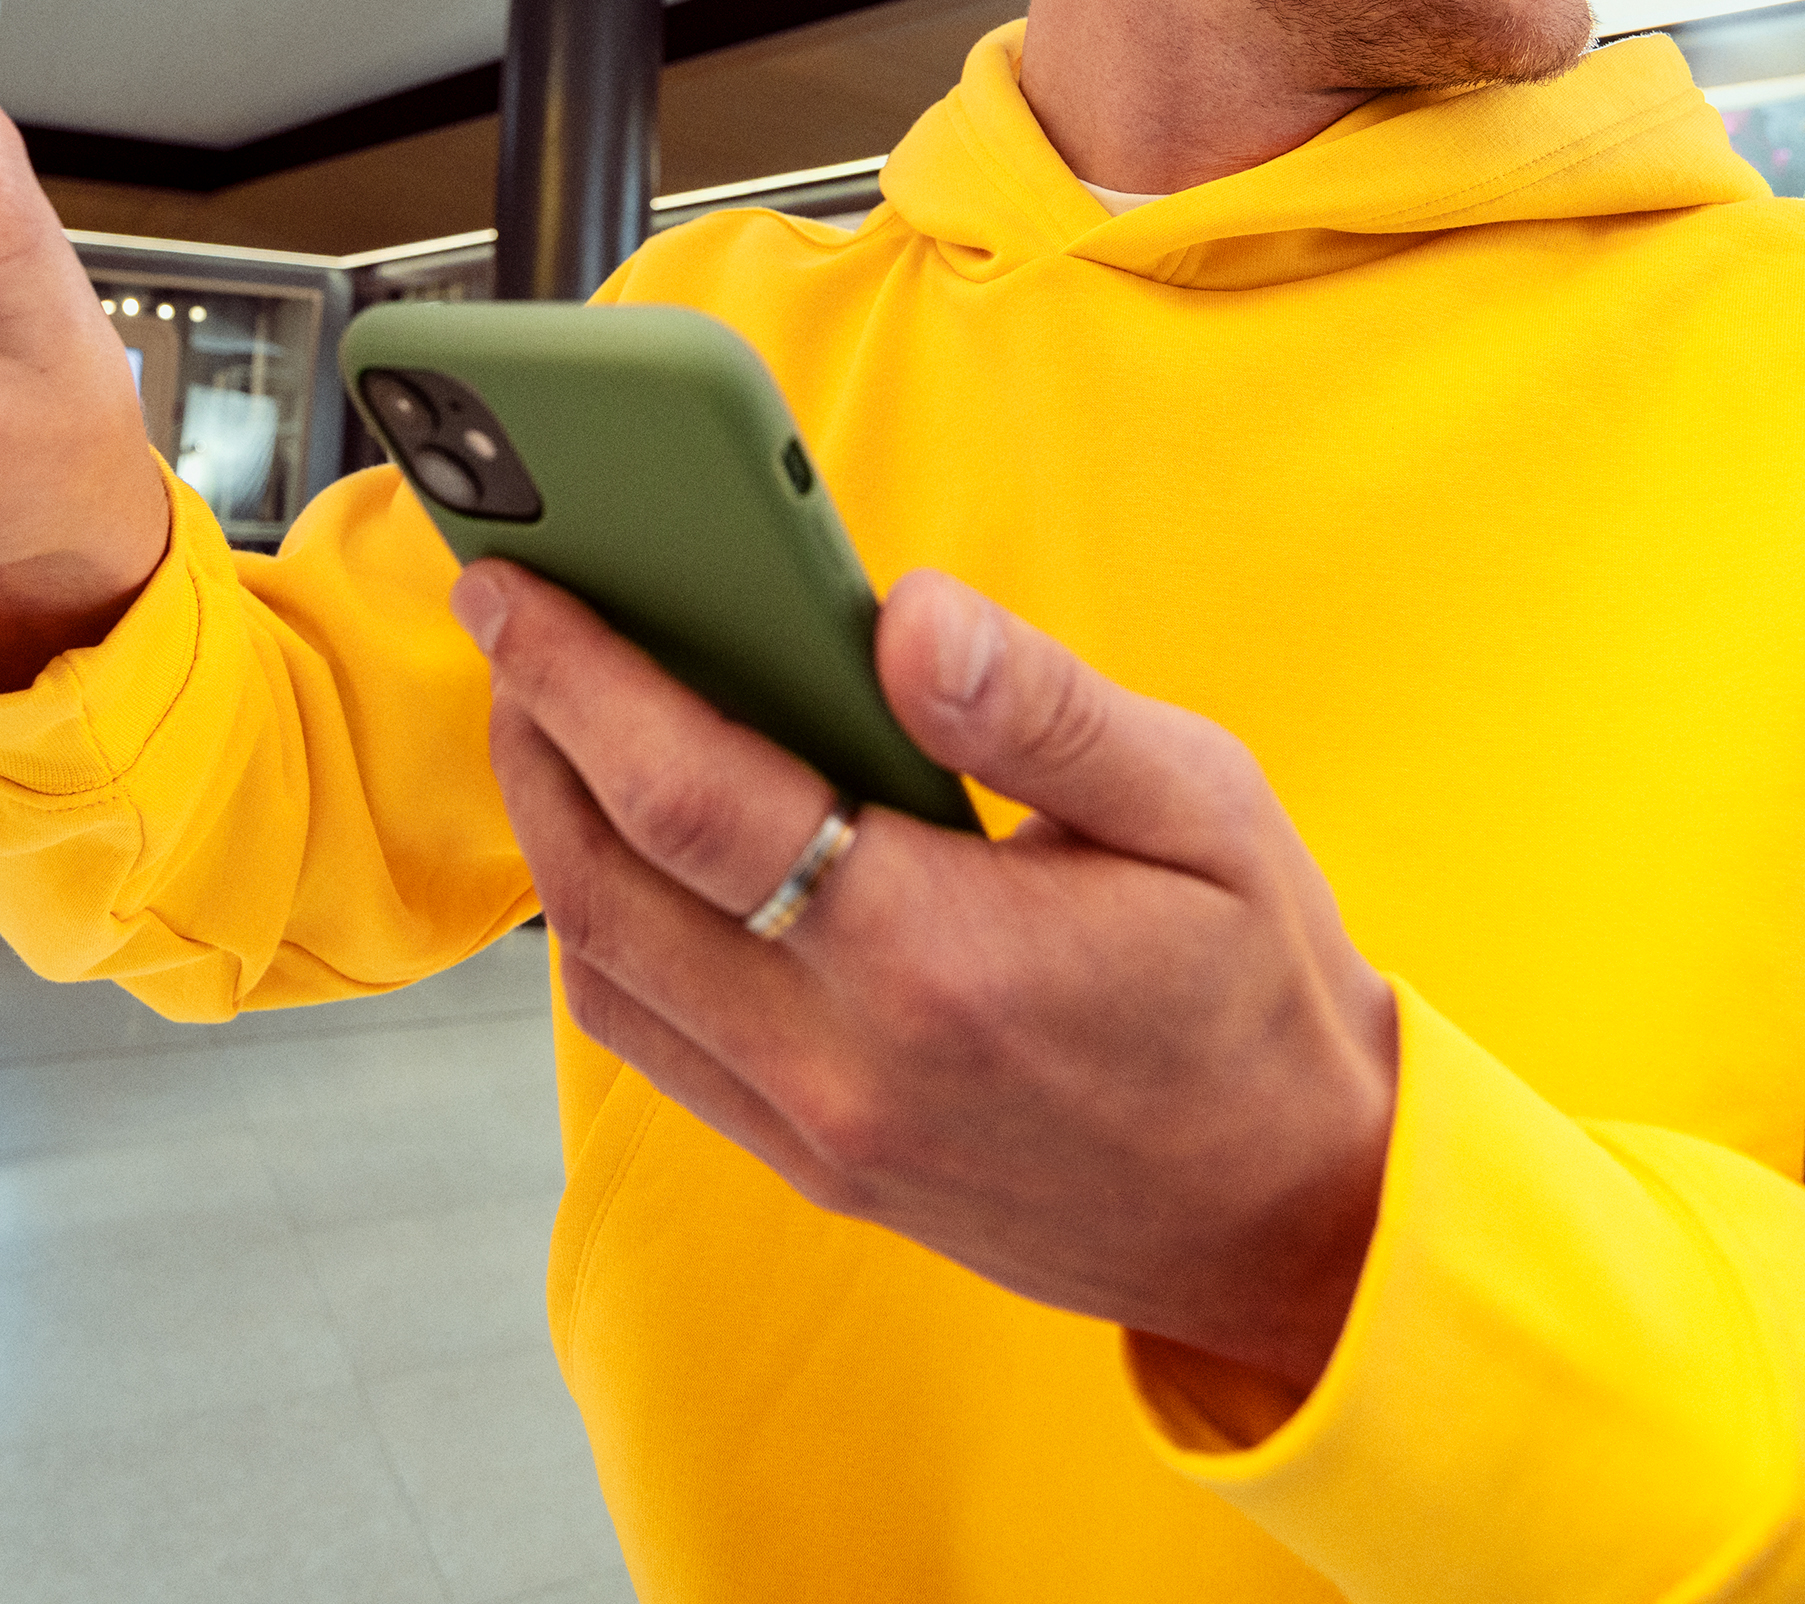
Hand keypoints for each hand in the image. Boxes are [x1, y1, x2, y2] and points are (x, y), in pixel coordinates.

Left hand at [462, 560, 1398, 1403]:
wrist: (1291, 1219)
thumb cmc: (1257, 991)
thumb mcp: (1201, 808)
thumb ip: (1040, 705)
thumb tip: (904, 611)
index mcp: (937, 954)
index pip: (688, 797)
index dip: (579, 674)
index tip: (514, 585)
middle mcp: (846, 1060)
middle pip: (603, 883)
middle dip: (533, 737)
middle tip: (512, 623)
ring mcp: (818, 1129)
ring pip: (603, 972)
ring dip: (553, 835)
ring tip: (556, 713)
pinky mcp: (814, 1166)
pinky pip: (652, 1041)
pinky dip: (606, 930)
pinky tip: (630, 841)